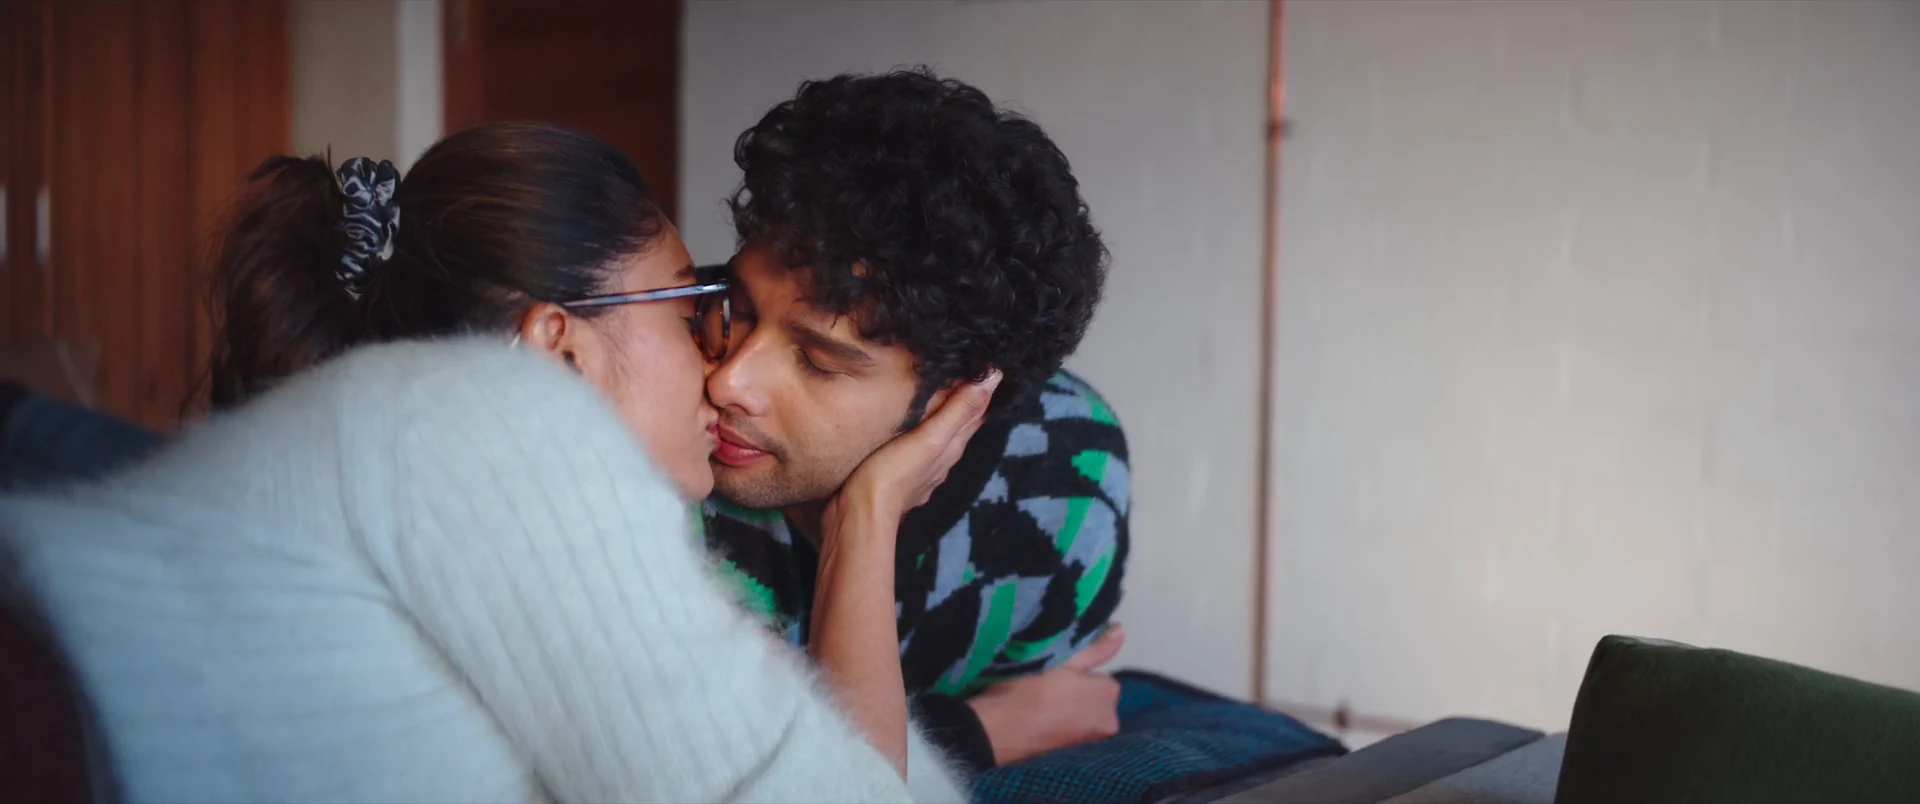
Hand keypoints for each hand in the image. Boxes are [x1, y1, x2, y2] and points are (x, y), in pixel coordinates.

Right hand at [825, 369, 1001, 534]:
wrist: (859, 514)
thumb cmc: (893, 473)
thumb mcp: (930, 437)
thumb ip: (958, 409)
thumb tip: (993, 377)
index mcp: (952, 447)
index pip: (976, 414)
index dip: (983, 390)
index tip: (985, 366)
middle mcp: (941, 460)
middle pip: (959, 426)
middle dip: (963, 401)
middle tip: (963, 371)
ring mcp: (921, 471)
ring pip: (938, 437)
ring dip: (940, 417)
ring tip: (936, 391)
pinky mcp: (900, 477)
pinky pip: (916, 448)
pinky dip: (919, 432)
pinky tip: (909, 426)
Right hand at [968, 624, 1126, 765]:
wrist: (997, 731)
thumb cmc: (1028, 688)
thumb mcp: (1061, 658)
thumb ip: (1095, 648)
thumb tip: (1122, 631)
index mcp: (1109, 694)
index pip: (1100, 676)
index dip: (1077, 672)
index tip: (1054, 672)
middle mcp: (1109, 722)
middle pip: (1094, 697)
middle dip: (1077, 693)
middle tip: (1045, 687)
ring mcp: (1091, 742)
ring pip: (1082, 714)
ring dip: (1068, 709)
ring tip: (1040, 703)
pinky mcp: (1073, 754)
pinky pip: (1071, 730)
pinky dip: (1059, 724)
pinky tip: (1040, 720)